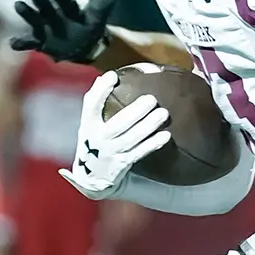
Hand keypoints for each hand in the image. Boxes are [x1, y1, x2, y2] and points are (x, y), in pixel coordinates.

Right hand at [11, 0, 118, 63]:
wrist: (87, 45)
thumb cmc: (92, 25)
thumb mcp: (100, 14)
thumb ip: (106, 1)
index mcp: (66, 4)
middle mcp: (53, 13)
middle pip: (46, 5)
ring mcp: (44, 27)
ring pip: (34, 19)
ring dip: (27, 13)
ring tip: (19, 5)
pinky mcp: (40, 42)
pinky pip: (29, 42)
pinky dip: (20, 42)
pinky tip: (13, 43)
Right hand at [61, 71, 169, 198]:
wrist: (92, 177)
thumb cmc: (95, 141)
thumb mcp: (90, 123)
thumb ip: (96, 102)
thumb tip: (106, 76)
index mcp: (88, 124)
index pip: (91, 105)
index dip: (100, 91)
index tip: (113, 76)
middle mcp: (98, 138)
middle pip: (117, 125)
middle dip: (135, 112)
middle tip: (151, 99)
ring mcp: (110, 152)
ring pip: (131, 139)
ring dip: (148, 126)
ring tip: (163, 114)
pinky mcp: (122, 164)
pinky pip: (139, 153)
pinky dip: (152, 144)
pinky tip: (165, 136)